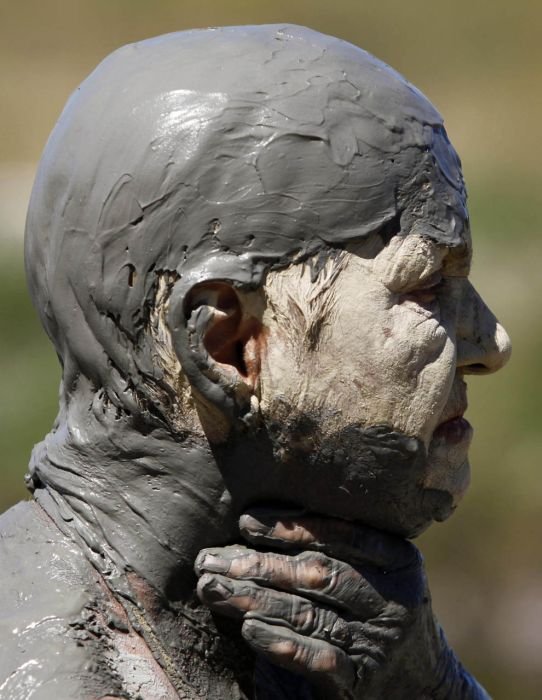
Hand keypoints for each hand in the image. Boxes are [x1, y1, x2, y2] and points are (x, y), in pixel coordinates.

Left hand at [195, 511, 488, 698]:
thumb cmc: (384, 611)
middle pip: (318, 573)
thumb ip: (341, 548)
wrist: (426, 685)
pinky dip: (280, 643)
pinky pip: (317, 659)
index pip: (340, 535)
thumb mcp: (382, 572)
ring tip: (213, 589)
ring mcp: (378, 641)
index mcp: (397, 559)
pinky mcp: (361, 680)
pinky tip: (248, 629)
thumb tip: (264, 522)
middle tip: (211, 560)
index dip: (290, 527)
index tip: (246, 522)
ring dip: (255, 600)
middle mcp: (391, 597)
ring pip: (309, 613)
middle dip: (260, 564)